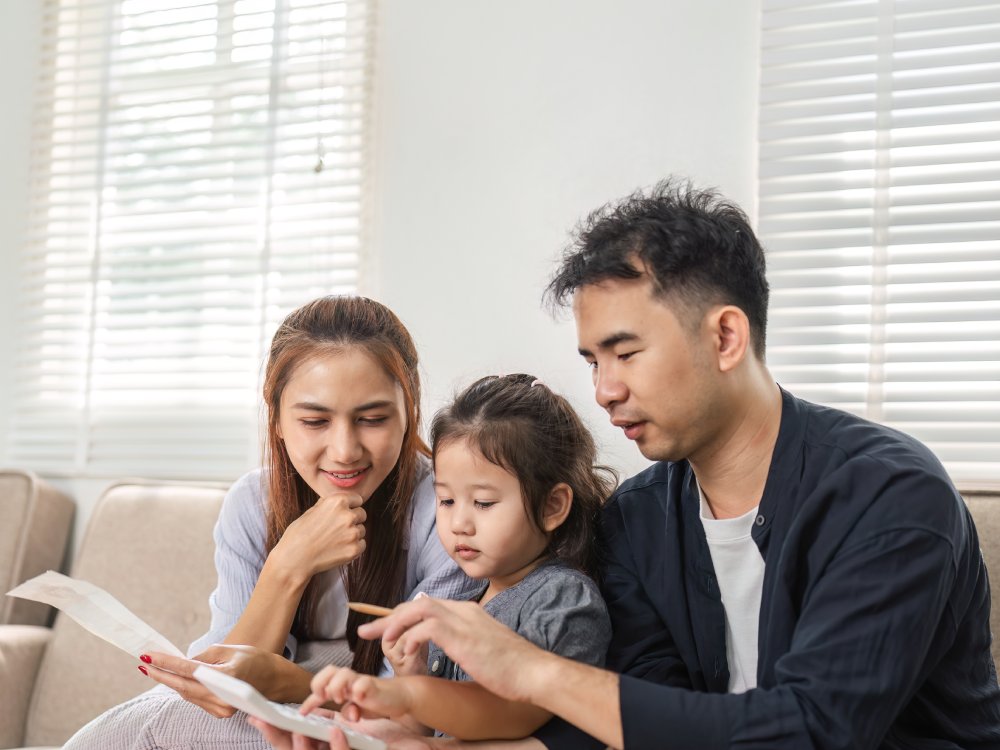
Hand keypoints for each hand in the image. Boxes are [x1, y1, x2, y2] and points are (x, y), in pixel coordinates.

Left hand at [139, 644, 304, 715]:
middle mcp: (223, 697)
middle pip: (183, 686)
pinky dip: (184, 688)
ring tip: (155, 668)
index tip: (148, 656)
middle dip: (161, 674)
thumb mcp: (230, 649)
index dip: (166, 663)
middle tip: (143, 664)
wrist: (274, 681)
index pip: (189, 669)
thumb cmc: (254, 660)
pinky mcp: (220, 713)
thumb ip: (204, 656)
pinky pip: (195, 699)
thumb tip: (183, 662)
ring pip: (187, 694)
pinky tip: (175, 679)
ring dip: (171, 681)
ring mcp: (221, 708)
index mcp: (228, 676)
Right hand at [248, 716, 439, 749]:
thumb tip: (309, 708)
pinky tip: (337, 729)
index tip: (258, 717)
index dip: (275, 732)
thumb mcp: (355, 729)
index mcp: (326, 749)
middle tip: (264, 721)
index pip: (294, 744)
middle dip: (279, 739)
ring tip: (300, 727)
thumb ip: (331, 722)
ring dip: (304, 746)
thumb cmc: (388, 740)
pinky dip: (338, 747)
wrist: (420, 748)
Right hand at [275, 492, 366, 577]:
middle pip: (362, 514)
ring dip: (353, 534)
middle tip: (338, 529)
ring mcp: (353, 533)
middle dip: (353, 520)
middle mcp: (348, 515)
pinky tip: (339, 549)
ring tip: (335, 540)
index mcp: (337, 502)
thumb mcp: (310, 511)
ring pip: (361, 530)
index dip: (351, 506)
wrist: (294, 559)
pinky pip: (362, 544)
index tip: (345, 512)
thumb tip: (338, 501)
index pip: (357, 499)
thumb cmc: (298, 535)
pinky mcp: (354, 549)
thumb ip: (327, 504)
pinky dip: (354, 547)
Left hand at [301, 666, 412, 721]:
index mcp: (343, 686)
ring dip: (337, 686)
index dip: (310, 700)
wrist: (401, 695)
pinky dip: (358, 690)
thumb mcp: (357, 708)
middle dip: (320, 683)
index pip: (322, 687)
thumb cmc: (377, 700)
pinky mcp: (374, 685)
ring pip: (343, 673)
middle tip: (324, 696)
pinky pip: (363, 683)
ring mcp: (362, 681)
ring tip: (341, 698)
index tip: (302, 712)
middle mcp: (350, 681)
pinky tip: (359, 699)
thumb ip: (347, 710)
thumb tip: (339, 713)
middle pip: (329, 670)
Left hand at [358, 598, 552, 704]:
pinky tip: (406, 653)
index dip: (401, 617)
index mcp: (467, 612)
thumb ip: (465, 641)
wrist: (532, 672)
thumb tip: (451, 646)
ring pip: (418, 609)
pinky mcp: (461, 635)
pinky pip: (426, 628)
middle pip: (416, 604)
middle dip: (388, 618)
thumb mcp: (482, 649)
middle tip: (366, 632)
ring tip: (382, 641)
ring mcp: (463, 620)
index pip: (426, 606)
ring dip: (396, 624)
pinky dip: (411, 638)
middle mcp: (463, 610)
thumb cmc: (510, 667)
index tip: (383, 630)